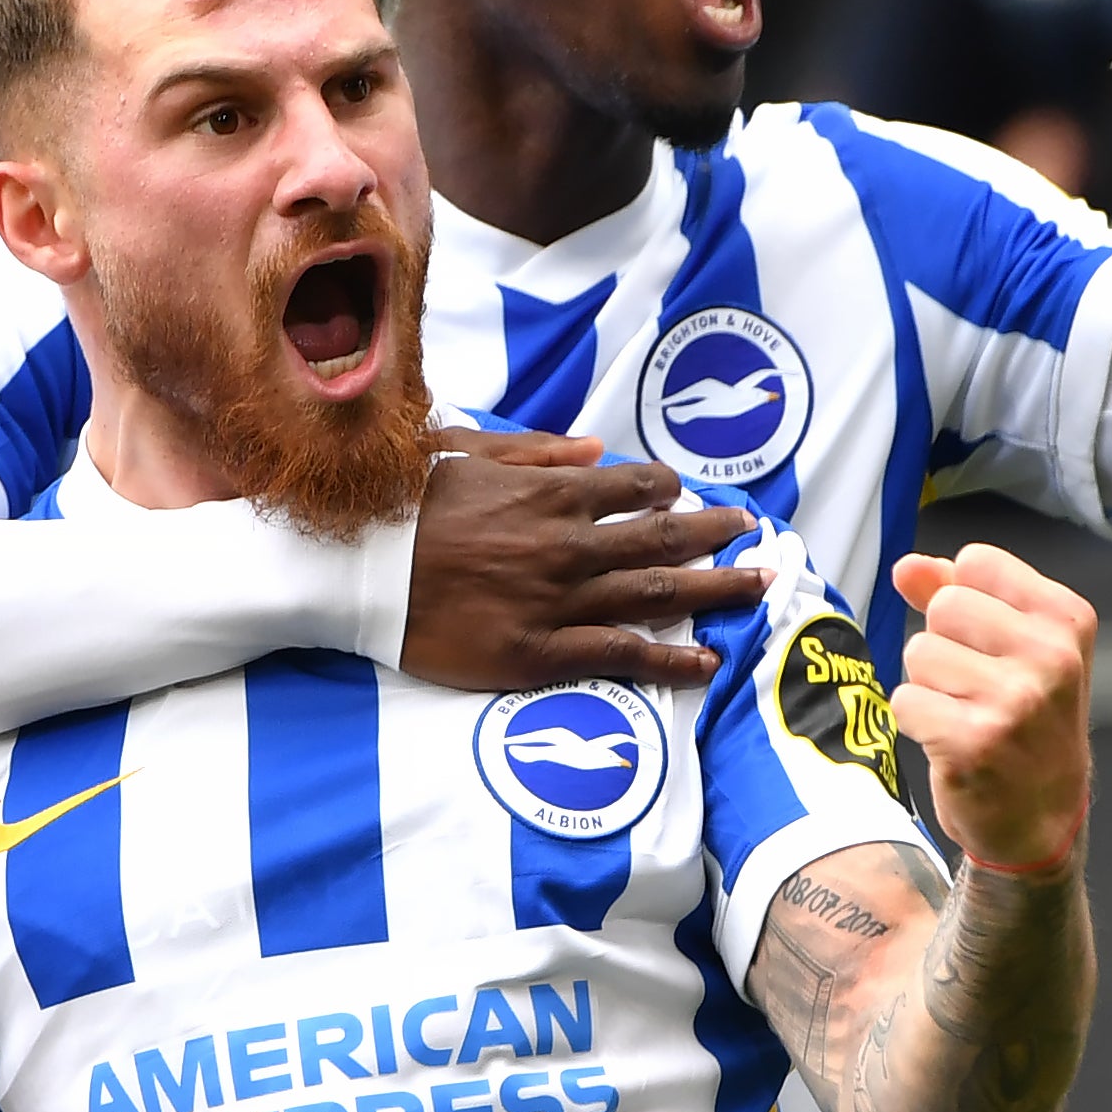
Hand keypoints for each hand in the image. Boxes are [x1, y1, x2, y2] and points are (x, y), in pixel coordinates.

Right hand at [402, 428, 771, 689]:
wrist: (352, 570)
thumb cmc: (399, 506)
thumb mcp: (463, 452)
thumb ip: (535, 452)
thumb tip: (596, 448)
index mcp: (550, 493)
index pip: (633, 487)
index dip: (669, 490)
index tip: (689, 494)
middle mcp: (568, 544)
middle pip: (662, 538)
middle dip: (715, 535)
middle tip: (755, 533)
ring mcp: (558, 600)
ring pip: (655, 593)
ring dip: (715, 589)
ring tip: (759, 586)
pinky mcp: (538, 652)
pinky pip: (619, 654)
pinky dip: (669, 658)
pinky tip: (707, 663)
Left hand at [892, 543, 1095, 874]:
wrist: (1041, 822)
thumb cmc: (1027, 726)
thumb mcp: (1015, 649)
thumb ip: (959, 594)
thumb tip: (908, 565)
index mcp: (1067, 620)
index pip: (976, 562)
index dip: (966, 602)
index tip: (993, 646)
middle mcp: (1051, 657)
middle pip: (944, 607)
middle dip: (945, 645)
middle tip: (977, 688)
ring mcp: (1015, 701)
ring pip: (920, 653)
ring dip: (929, 686)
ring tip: (967, 716)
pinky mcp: (975, 742)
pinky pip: (905, 701)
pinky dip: (917, 722)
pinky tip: (953, 742)